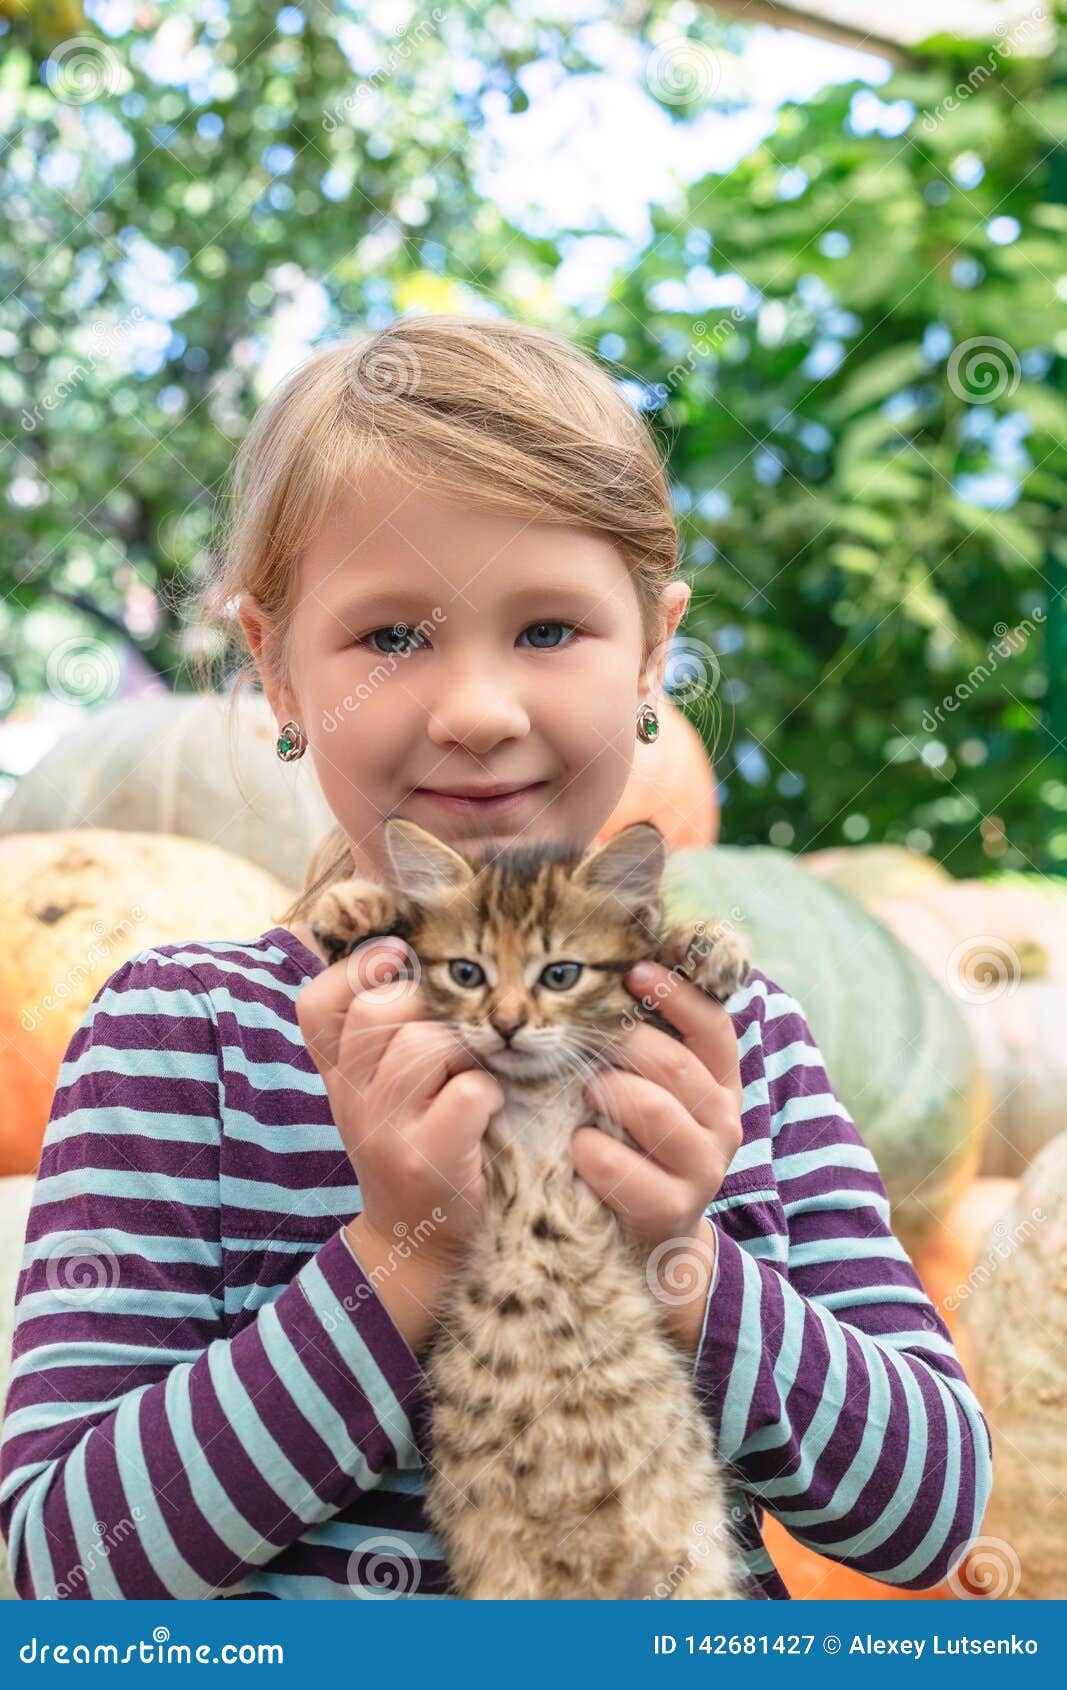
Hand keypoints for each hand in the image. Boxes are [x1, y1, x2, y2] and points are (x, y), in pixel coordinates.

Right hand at [295, 938, 504, 1272]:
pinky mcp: (430, 1159)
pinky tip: (489, 1111)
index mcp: (337, 1075)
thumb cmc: (410, 1144)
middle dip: (429, 1007)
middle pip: (382, 1009)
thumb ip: (379, 1029)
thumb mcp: (377, 1088)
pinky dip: (491, 1091)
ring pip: (428, 1043)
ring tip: (466, 1078)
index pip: (316, 1003)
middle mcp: (351, 1100)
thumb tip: (399, 947)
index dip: (356, 968)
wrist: (416, 1244)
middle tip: (447, 1040)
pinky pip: (470, 1089)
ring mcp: (386, 1131)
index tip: (397, 959)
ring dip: (464, 1051)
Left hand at [570, 959, 743, 1350]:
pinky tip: (578, 1148)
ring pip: (650, 1108)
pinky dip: (588, 1150)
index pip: (714, 1026)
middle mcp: (724, 1121)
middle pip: (675, 1064)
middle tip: (589, 1047)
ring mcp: (703, 1167)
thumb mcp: (655, 1088)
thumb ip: (651, 1039)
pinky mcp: (673, 1208)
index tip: (634, 972)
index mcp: (721, 1082)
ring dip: (605, 1092)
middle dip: (624, 1046)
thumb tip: (626, 966)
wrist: (651, 1236)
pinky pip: (618, 1164)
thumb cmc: (639, 1142)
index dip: (678, 994)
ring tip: (584, 1094)